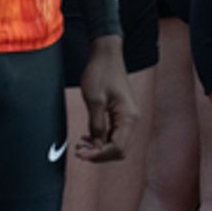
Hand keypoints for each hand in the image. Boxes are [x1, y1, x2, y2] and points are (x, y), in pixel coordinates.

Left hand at [77, 37, 138, 161]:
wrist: (106, 55)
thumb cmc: (101, 74)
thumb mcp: (94, 101)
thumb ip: (96, 126)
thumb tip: (96, 146)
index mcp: (128, 116)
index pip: (117, 148)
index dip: (98, 155)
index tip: (80, 154)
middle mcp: (132, 119)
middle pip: (119, 149)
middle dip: (99, 154)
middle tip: (79, 151)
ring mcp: (128, 116)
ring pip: (116, 144)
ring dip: (99, 148)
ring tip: (81, 146)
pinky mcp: (122, 114)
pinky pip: (114, 134)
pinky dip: (101, 140)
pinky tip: (88, 138)